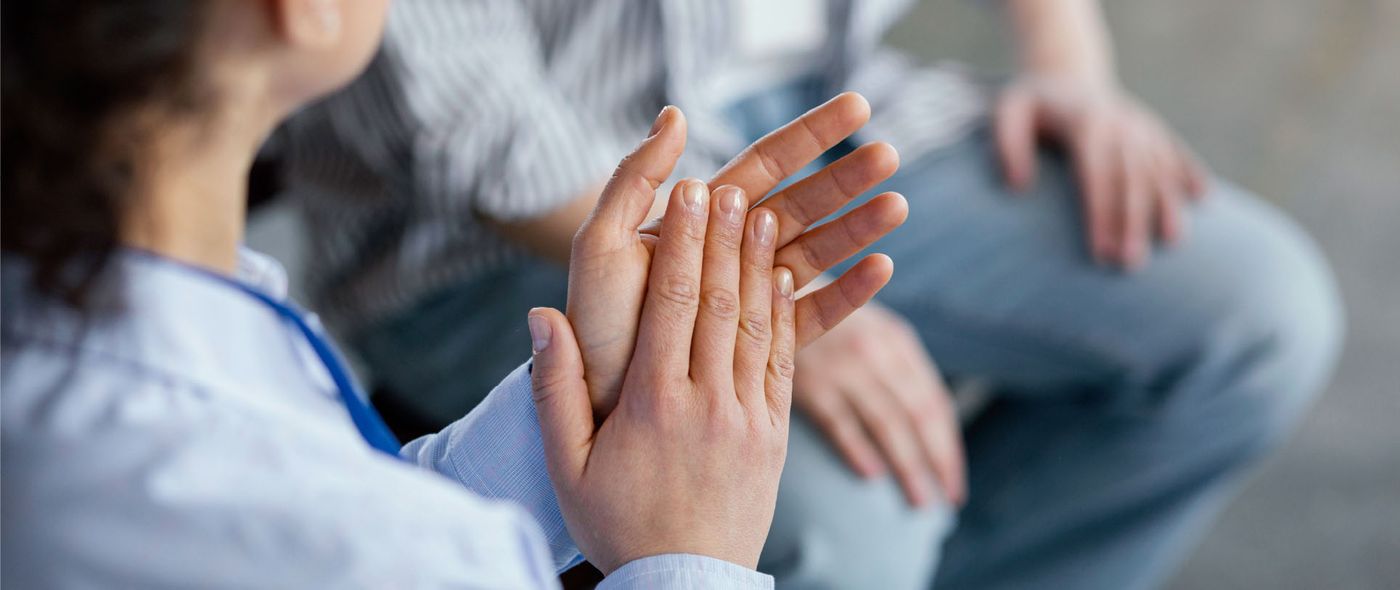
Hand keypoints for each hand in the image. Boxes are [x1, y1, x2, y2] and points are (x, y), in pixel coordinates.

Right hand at [529, 179, 803, 572]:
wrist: (683, 586)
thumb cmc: (616, 526)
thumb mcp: (566, 466)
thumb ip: (554, 389)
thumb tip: (542, 317)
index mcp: (653, 404)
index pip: (672, 304)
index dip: (683, 244)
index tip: (689, 194)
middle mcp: (707, 402)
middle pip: (720, 303)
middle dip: (722, 238)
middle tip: (725, 185)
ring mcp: (748, 419)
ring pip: (758, 326)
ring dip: (760, 265)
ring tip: (763, 212)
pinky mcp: (775, 436)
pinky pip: (785, 363)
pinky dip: (787, 316)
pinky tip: (787, 278)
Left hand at [569, 93, 907, 417]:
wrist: (597, 401)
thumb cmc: (595, 323)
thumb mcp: (603, 243)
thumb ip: (635, 179)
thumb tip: (676, 114)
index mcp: (700, 220)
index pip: (766, 164)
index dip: (811, 135)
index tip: (858, 107)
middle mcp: (730, 254)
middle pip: (801, 204)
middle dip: (846, 178)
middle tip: (890, 154)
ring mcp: (750, 301)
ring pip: (816, 253)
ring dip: (857, 228)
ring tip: (897, 206)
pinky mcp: (761, 350)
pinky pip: (812, 317)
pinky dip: (848, 295)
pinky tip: (881, 270)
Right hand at [793, 302, 964, 507]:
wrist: (769, 290)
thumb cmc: (821, 318)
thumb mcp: (864, 328)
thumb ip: (894, 367)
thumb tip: (927, 422)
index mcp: (897, 341)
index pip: (935, 402)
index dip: (949, 445)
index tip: (954, 481)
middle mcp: (876, 351)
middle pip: (918, 414)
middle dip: (937, 461)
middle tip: (948, 500)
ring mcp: (843, 365)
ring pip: (887, 423)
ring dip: (907, 465)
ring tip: (919, 500)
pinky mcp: (809, 379)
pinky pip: (840, 420)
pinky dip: (858, 448)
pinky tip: (871, 475)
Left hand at [995, 75, 1208, 268]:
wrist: (1064, 74)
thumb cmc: (1030, 105)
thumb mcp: (1007, 112)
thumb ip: (1007, 146)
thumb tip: (1018, 186)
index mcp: (1086, 122)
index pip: (1097, 175)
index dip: (1101, 214)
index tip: (1100, 251)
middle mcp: (1120, 123)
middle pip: (1131, 178)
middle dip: (1133, 222)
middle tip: (1130, 263)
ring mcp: (1141, 126)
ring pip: (1159, 168)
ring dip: (1166, 206)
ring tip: (1171, 242)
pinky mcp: (1153, 129)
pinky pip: (1176, 152)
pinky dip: (1190, 172)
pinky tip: (1201, 199)